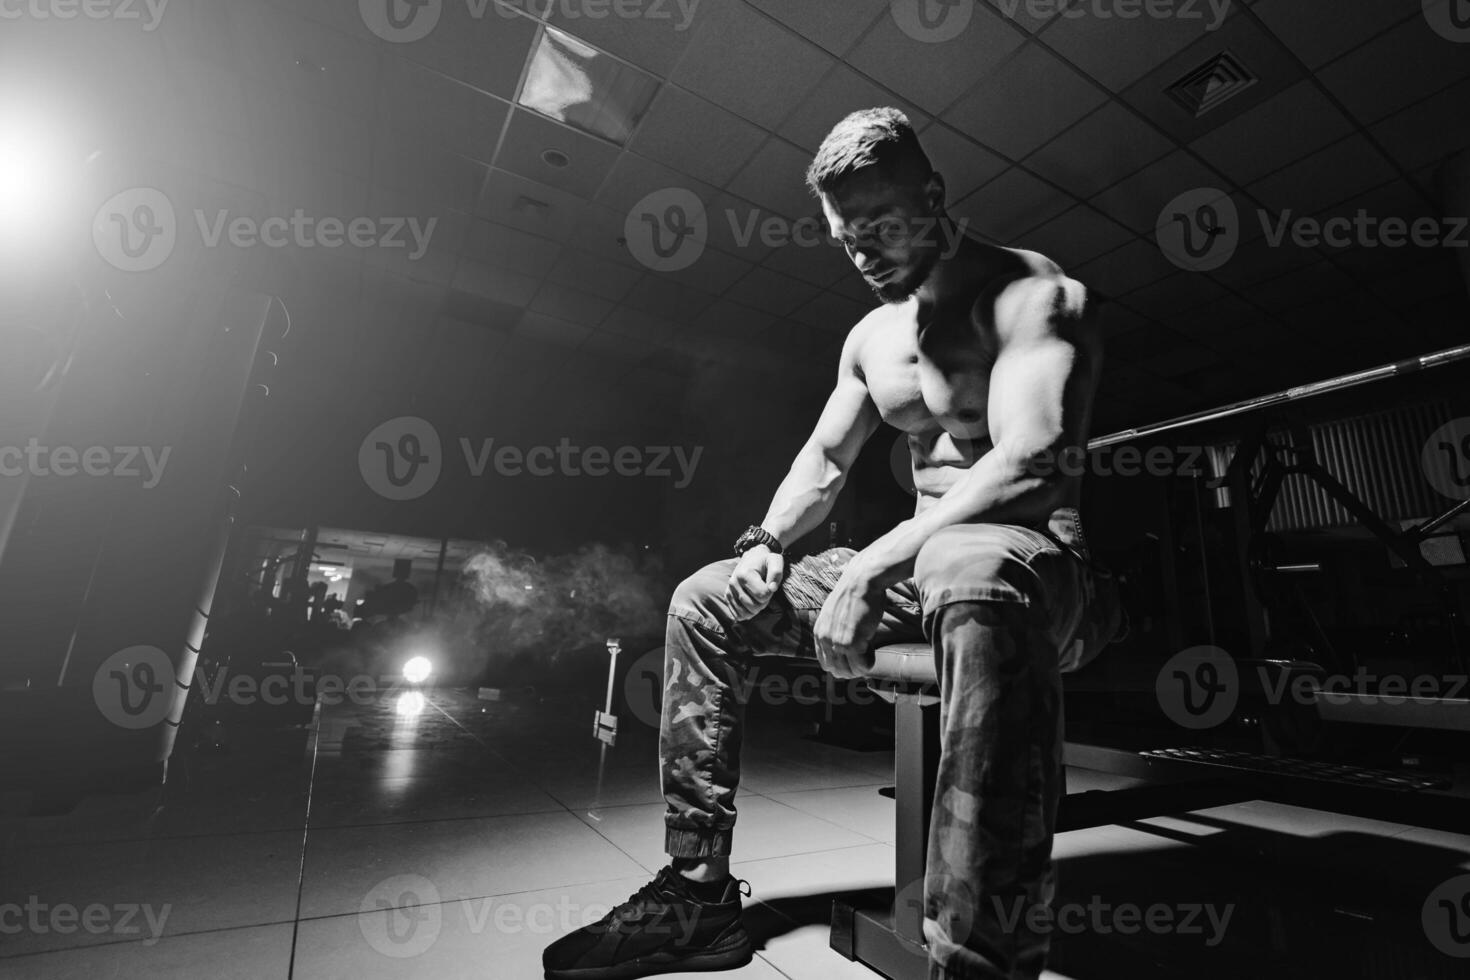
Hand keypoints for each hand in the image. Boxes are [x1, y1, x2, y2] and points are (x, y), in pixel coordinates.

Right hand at [725, 546, 784, 621]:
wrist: (751, 558)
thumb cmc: (765, 560)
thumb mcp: (774, 560)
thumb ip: (776, 572)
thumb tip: (772, 588)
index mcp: (744, 574)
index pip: (763, 595)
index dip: (770, 592)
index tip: (770, 584)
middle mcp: (733, 583)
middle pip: (754, 606)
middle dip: (764, 602)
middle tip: (765, 592)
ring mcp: (729, 591)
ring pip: (745, 613)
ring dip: (756, 609)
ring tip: (758, 597)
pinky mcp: (727, 597)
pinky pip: (737, 615)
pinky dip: (746, 614)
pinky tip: (751, 604)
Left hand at [814, 561, 884, 678]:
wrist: (862, 580)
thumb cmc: (855, 594)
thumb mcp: (836, 615)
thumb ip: (836, 632)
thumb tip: (846, 650)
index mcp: (819, 632)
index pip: (826, 663)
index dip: (841, 664)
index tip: (853, 658)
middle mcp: (824, 639)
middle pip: (836, 670)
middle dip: (852, 668)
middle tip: (864, 655)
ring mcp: (837, 642)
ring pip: (849, 671)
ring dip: (861, 666)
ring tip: (869, 650)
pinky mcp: (851, 643)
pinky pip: (862, 666)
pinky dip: (869, 662)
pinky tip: (872, 647)